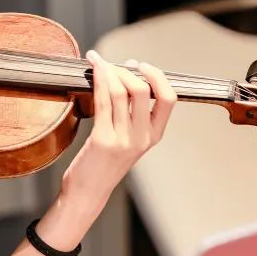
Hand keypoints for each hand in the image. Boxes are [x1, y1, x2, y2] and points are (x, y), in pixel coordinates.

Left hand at [60, 52, 175, 213]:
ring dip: (109, 71)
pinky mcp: (102, 139)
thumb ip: (132, 116)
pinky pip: (103, 101)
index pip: (169, 99)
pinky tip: (94, 70)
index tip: (142, 65)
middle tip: (114, 65)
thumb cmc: (103, 164)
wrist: (87, 192)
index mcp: (153, 136)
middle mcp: (142, 138)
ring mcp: (123, 139)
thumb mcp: (127, 141)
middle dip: (127, 70)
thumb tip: (128, 78)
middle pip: (143, 90)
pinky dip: (98, 80)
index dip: (157, 76)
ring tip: (100, 63)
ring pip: (122, 92)